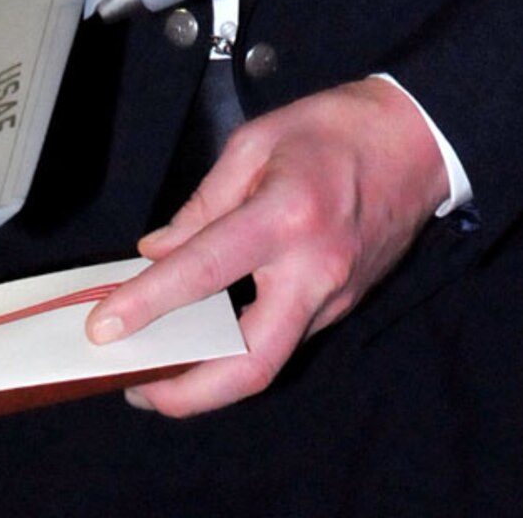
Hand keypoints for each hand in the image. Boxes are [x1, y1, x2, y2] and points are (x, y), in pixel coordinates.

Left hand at [86, 75, 447, 417]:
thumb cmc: (336, 129)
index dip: (148, 303)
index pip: (204, 272)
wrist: (418, 142)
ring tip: (159, 368)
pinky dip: (240, 348)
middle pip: (250, 363)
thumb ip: (204, 203)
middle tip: (137, 387)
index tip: (104, 327)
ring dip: (211, 377)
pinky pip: (284, 338)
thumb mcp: (256, 141)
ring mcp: (334, 298)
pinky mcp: (342, 308)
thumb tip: (158, 250)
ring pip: (268, 361)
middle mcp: (314, 271)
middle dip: (188, 392)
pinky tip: (207, 338)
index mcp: (286, 217)